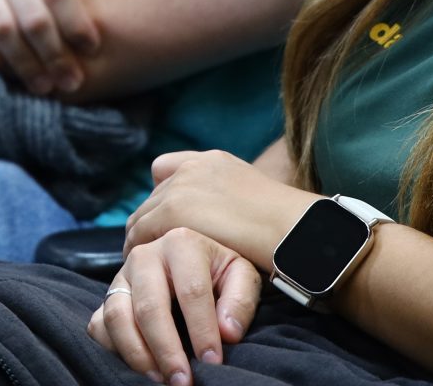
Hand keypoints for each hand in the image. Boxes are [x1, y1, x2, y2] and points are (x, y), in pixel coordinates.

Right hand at [87, 227, 259, 384]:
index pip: (191, 291)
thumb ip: (240, 300)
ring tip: (160, 378)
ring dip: (137, 354)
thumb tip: (227, 333)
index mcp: (181, 243)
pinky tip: (139, 367)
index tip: (213, 362)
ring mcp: (121, 276)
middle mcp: (145, 255)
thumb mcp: (241, 276)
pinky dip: (112, 349)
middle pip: (149, 307)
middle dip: (166, 349)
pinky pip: (98, 325)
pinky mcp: (108, 296)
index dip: (202, 331)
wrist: (191, 261)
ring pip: (117, 316)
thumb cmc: (218, 272)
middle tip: (182, 381)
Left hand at [126, 148, 317, 268]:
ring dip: (142, 240)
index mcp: (212, 160)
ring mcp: (181, 186)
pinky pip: (140, 234)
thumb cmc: (284, 229)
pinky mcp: (173, 211)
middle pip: (151, 197)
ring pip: (141, 216)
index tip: (167, 220)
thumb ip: (229, 204)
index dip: (163, 194)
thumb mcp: (255, 203)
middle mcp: (192, 168)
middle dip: (151, 224)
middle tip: (152, 253)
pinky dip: (139, 251)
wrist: (293, 229)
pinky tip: (149, 271)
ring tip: (147, 267)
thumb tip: (222, 225)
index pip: (166, 168)